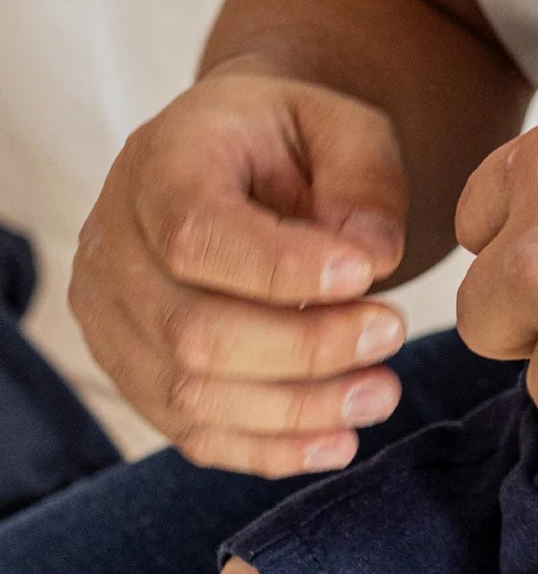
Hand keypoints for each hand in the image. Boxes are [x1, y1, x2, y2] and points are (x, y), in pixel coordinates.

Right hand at [69, 63, 409, 475]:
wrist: (234, 154)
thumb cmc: (291, 136)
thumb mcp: (340, 124)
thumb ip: (362, 180)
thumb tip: (372, 260)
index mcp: (160, 164)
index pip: (197, 235)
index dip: (281, 269)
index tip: (366, 276)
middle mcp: (113, 246)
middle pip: (192, 330)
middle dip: (304, 347)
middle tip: (390, 333)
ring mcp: (112, 319)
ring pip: (189, 395)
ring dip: (295, 410)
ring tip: (382, 394)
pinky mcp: (133, 373)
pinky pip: (190, 432)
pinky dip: (268, 449)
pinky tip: (339, 442)